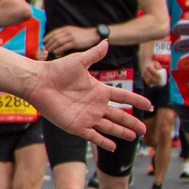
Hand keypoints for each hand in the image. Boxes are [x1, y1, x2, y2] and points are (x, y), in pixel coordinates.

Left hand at [27, 42, 150, 149]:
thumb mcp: (79, 61)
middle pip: (119, 116)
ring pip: (110, 127)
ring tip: (134, 137)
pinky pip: (94, 136)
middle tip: (144, 130)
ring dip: (122, 133)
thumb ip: (94, 54)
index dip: (136, 101)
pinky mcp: (77, 126)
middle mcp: (95, 105)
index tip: (148, 105)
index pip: (123, 97)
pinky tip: (113, 147)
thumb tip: (107, 40)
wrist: (39, 83)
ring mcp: (87, 117)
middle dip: (132, 123)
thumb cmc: (57, 70)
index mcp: (99, 90)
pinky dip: (104, 142)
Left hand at [44, 24, 97, 55]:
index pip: (53, 33)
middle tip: (45, 49)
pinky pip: (64, 46)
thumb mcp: (73, 32)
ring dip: (52, 47)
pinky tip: (55, 52)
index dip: (47, 37)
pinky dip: (58, 49)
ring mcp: (71, 37)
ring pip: (58, 42)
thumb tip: (57, 41)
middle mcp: (68, 32)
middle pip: (54, 37)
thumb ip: (65, 35)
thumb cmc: (83, 36)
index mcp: (66, 29)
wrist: (94, 35)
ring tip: (49, 51)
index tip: (44, 42)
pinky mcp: (75, 42)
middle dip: (48, 43)